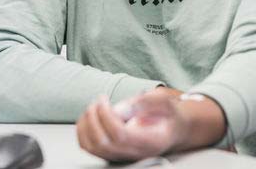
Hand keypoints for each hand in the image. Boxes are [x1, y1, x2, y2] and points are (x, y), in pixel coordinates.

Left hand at [76, 88, 225, 161]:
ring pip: (92, 147)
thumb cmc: (168, 115)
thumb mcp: (165, 101)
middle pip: (102, 143)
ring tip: (94, 106)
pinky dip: (83, 131)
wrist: (172, 129)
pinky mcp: (112, 153)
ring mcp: (122, 156)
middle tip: (99, 100)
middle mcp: (134, 153)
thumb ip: (146, 102)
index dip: (106, 116)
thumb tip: (122, 108)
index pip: (120, 135)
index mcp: (149, 141)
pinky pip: (89, 147)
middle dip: (94, 118)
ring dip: (86, 124)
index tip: (104, 100)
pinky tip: (90, 116)